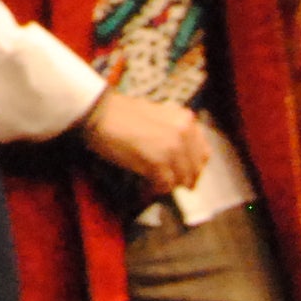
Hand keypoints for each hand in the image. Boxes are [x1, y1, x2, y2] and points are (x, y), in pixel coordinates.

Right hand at [78, 87, 207, 200]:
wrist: (97, 112)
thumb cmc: (119, 113)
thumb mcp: (156, 114)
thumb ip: (173, 131)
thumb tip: (179, 155)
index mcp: (186, 119)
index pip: (203, 153)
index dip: (192, 167)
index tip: (183, 173)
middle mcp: (185, 133)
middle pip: (194, 170)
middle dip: (180, 179)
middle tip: (166, 183)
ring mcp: (173, 148)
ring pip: (180, 180)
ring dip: (167, 184)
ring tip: (151, 183)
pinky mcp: (158, 162)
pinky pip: (164, 185)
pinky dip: (154, 188)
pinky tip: (144, 185)